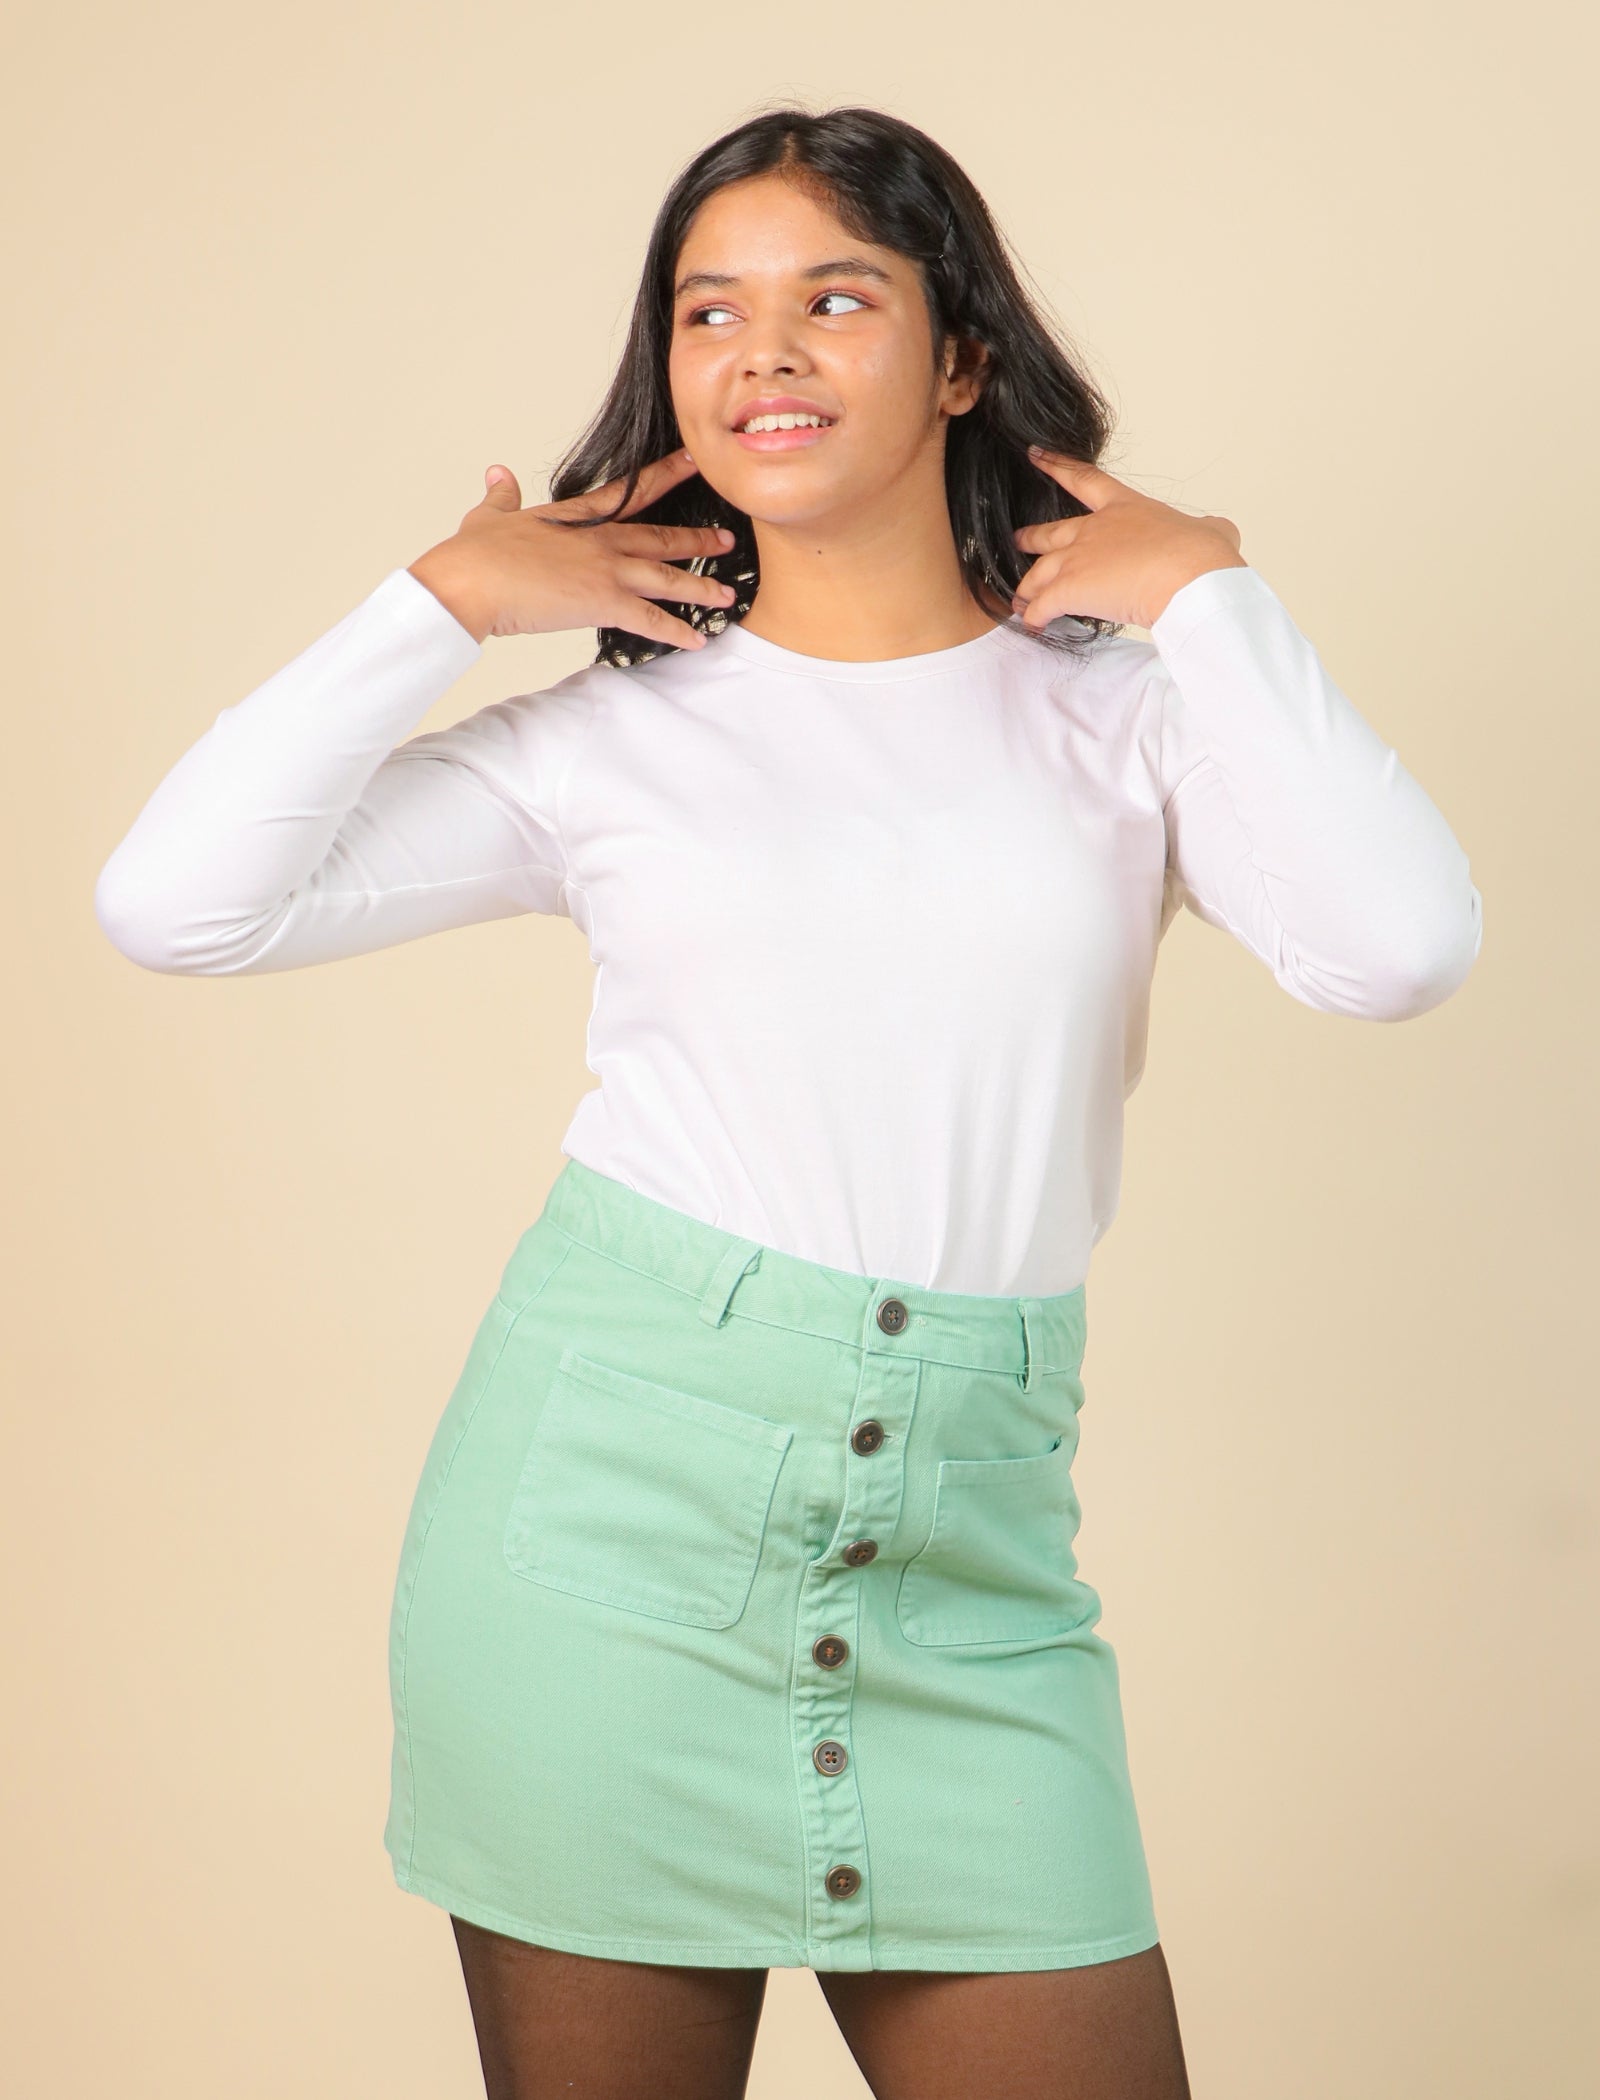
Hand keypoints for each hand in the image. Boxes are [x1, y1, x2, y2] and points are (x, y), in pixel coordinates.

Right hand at [407, 448, 737, 646]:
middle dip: (697, 540)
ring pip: (666, 577)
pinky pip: (651, 620)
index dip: (665, 475)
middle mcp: (599, 541)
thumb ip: (502, 495)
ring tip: (726, 593)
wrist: (469, 581)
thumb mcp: (489, 516)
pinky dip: (677, 631)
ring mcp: (605, 570)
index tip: (691, 461)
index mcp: (575, 517)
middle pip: (660, 536)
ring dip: (699, 586)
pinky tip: (698, 639)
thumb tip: (498, 474)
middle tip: (727, 538)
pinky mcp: (603, 603)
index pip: (630, 491)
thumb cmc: (474, 555)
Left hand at [1011, 449, 1247, 630]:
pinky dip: (1034, 616)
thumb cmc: (1202, 555)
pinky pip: (1041, 606)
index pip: (1084, 480)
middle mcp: (1095, 530)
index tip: (1035, 454)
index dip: (1057, 466)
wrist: (1190, 577)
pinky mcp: (1070, 590)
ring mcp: (1079, 559)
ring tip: (1020, 600)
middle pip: (1051, 532)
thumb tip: (1216, 530)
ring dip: (1028, 588)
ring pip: (1039, 573)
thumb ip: (1207, 527)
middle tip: (1019, 539)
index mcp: (1126, 508)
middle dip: (1032, 538)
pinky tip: (1031, 624)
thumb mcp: (1212, 530)